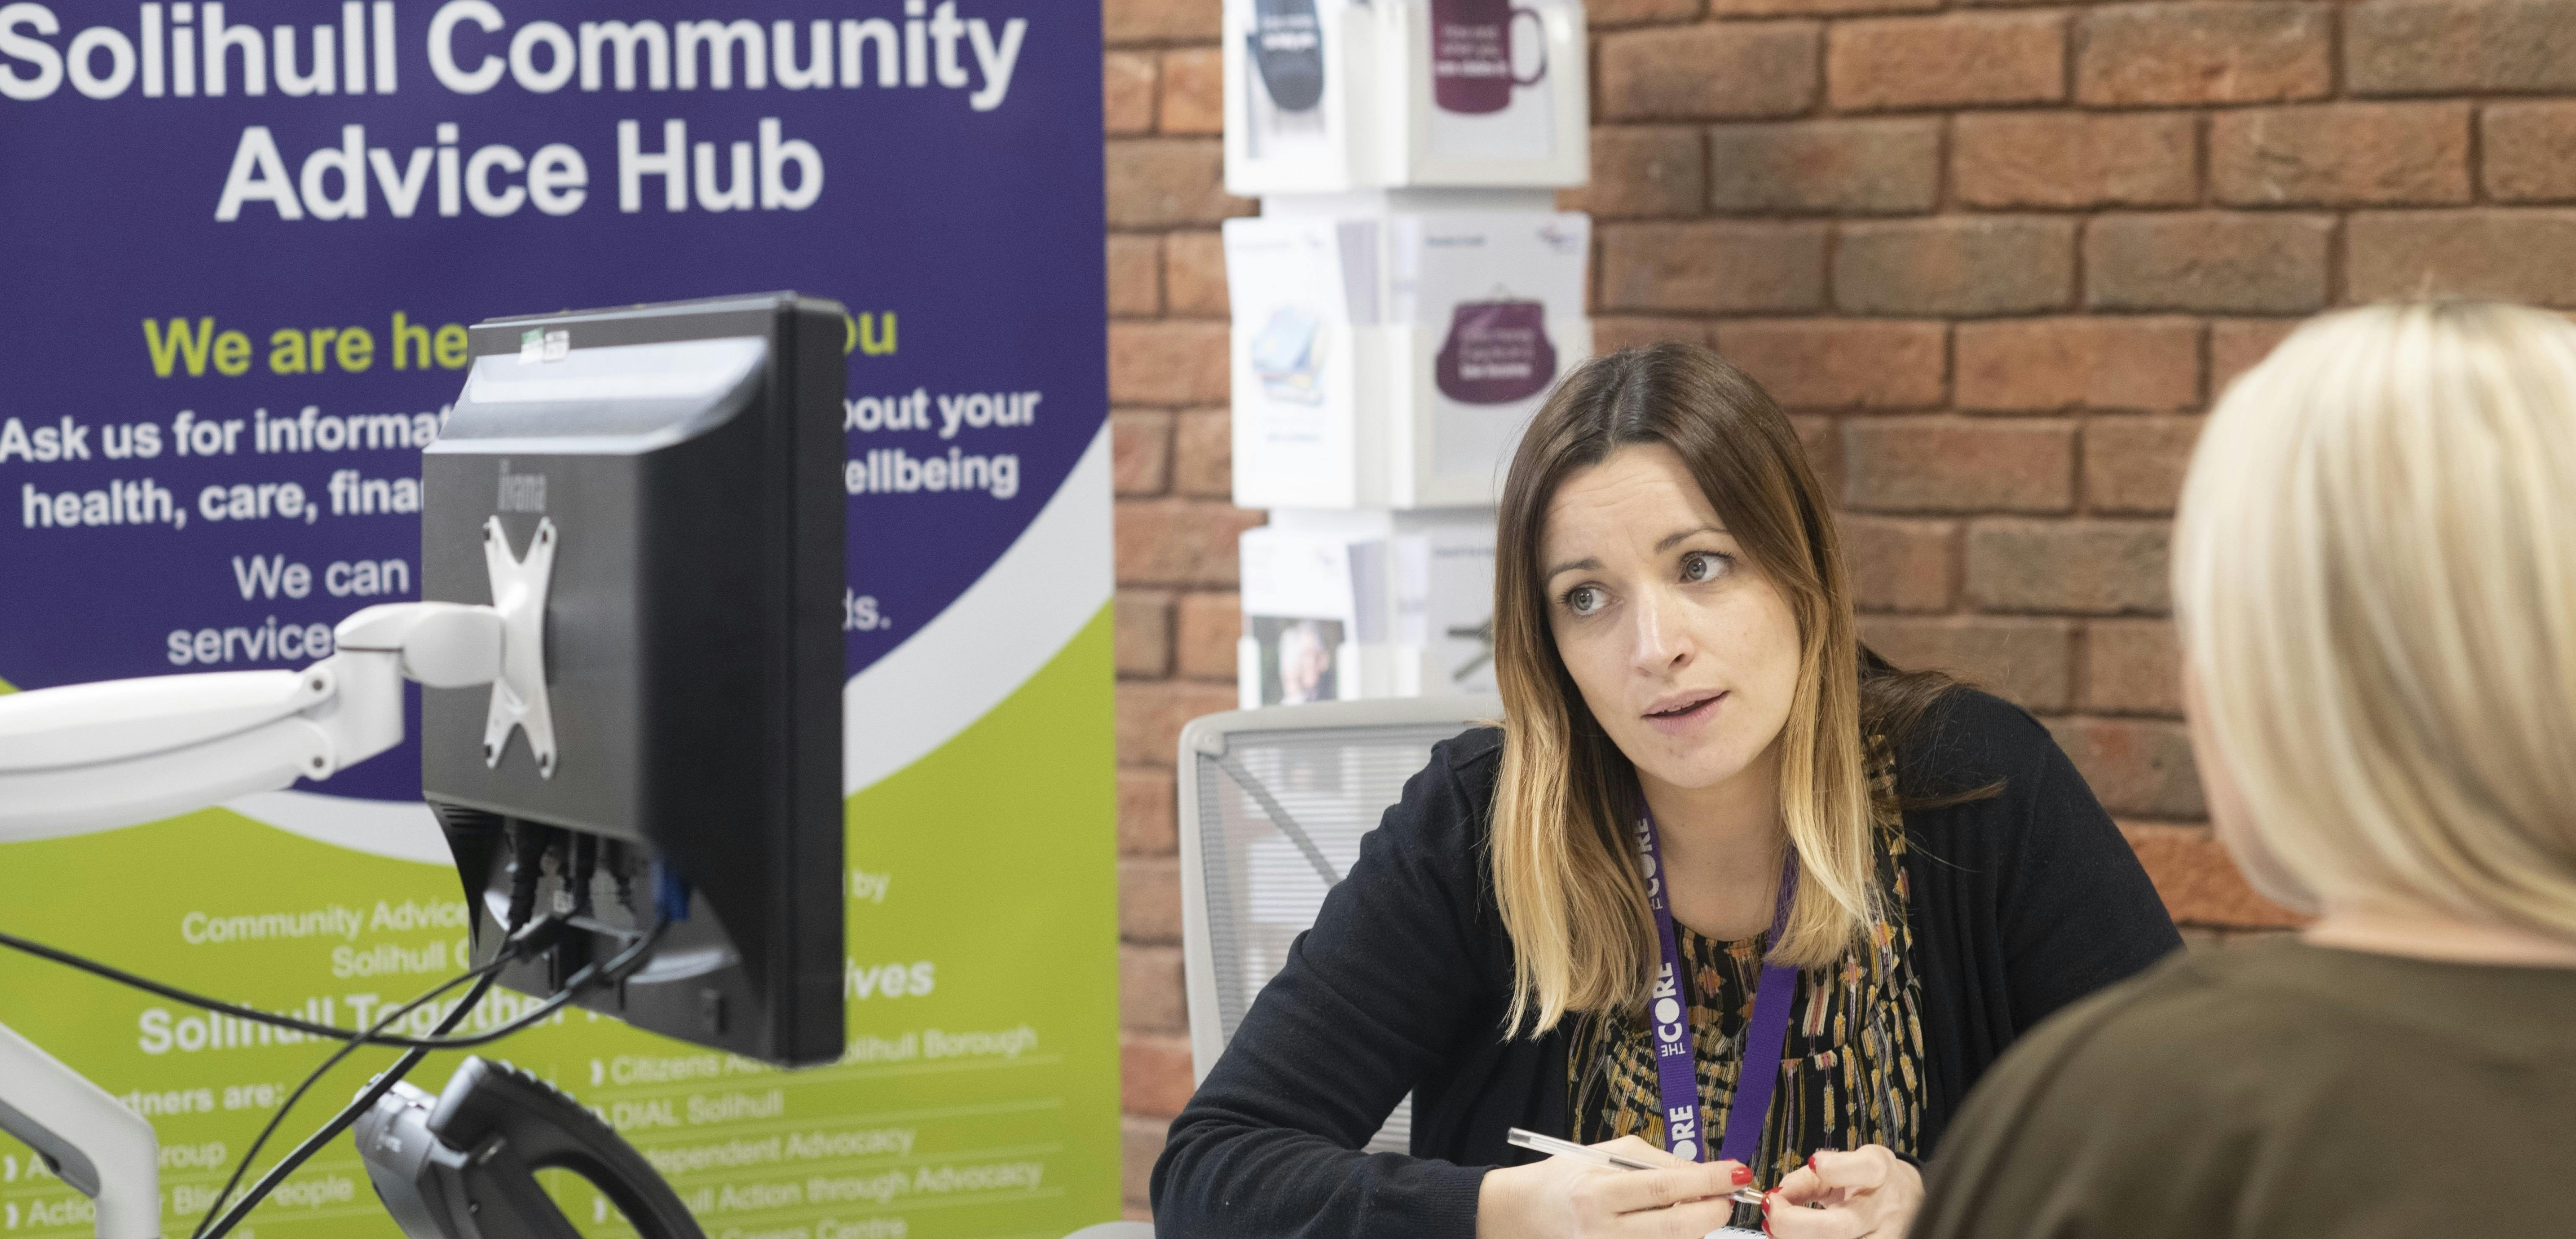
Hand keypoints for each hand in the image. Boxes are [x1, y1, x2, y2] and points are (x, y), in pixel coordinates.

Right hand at [1477, 1136, 1751, 1238]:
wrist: (1526, 1212)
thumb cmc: (1568, 1176)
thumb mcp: (1608, 1153)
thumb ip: (1656, 1162)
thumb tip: (1703, 1173)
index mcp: (1599, 1191)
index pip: (1666, 1186)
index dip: (1708, 1181)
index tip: (1738, 1172)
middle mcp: (1603, 1229)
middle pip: (1676, 1226)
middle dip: (1714, 1210)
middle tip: (1730, 1196)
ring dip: (1698, 1226)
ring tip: (1702, 1207)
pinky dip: (1677, 1238)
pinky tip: (1679, 1222)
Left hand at [1761, 1146, 1920, 1238]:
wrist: (1909, 1201)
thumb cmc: (1871, 1183)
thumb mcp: (1843, 1165)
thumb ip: (1807, 1177)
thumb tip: (1778, 1195)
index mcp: (1879, 1173)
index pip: (1865, 1168)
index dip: (1834, 1168)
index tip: (1813, 1164)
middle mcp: (1883, 1210)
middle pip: (1838, 1227)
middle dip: (1792, 1223)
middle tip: (1772, 1212)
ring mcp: (1885, 1237)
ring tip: (1778, 1229)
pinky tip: (1796, 1238)